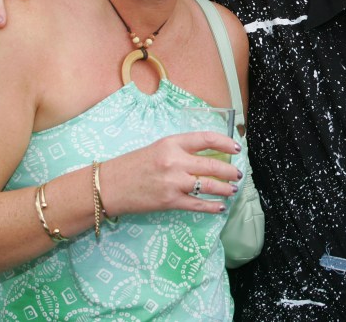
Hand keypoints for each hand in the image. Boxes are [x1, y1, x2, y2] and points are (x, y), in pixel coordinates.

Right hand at [103, 130, 243, 216]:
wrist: (107, 186)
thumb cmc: (131, 166)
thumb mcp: (157, 148)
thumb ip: (180, 150)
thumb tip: (207, 156)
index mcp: (171, 143)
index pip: (207, 139)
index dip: (226, 142)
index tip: (237, 148)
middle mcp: (175, 161)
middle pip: (213, 165)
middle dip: (230, 171)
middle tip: (238, 174)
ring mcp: (173, 182)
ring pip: (209, 185)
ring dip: (225, 188)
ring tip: (232, 190)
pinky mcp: (170, 201)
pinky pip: (197, 204)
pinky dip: (212, 206)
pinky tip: (220, 207)